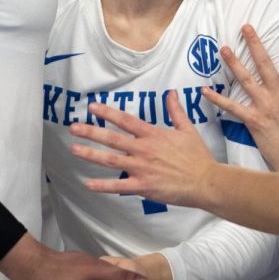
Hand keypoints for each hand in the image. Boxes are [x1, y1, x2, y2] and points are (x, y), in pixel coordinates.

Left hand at [69, 92, 218, 209]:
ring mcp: (142, 168)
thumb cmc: (197, 156)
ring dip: (91, 154)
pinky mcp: (143, 187)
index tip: (92, 107)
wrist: (205, 181)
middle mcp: (144, 150)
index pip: (126, 121)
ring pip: (111, 160)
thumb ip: (176, 111)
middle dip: (91, 132)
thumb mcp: (187, 129)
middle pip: (113, 139)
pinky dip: (102, 186)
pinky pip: (119, 186)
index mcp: (153, 135)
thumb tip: (171, 93)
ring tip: (74, 149)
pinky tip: (88, 184)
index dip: (108, 113)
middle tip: (73, 127)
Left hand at [209, 16, 278, 171]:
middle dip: (255, 43)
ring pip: (247, 79)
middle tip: (245, 26)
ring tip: (222, 49)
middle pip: (266, 63)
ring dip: (234, 63)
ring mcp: (266, 106)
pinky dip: (217, 98)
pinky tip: (204, 90)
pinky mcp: (254, 120)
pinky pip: (232, 106)